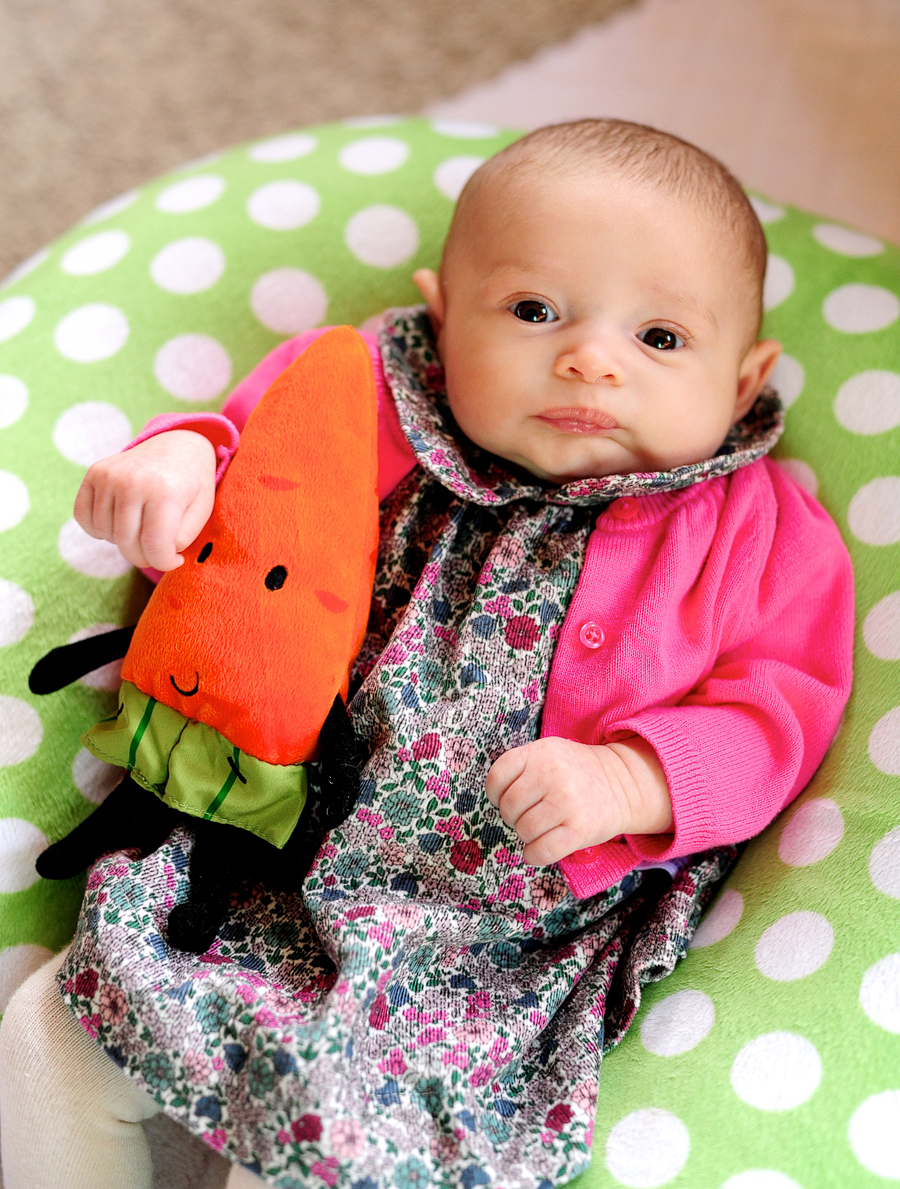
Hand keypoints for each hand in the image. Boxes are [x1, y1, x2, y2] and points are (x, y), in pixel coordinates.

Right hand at [74, 430, 216, 570]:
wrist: (177, 445)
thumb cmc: (191, 484)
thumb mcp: (202, 510)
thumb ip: (184, 538)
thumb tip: (158, 554)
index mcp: (165, 492)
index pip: (154, 547)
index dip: (164, 563)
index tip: (174, 560)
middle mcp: (133, 482)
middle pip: (127, 544)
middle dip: (143, 557)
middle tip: (156, 551)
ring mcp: (110, 476)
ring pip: (105, 534)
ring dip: (122, 542)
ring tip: (142, 529)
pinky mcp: (94, 473)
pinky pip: (83, 517)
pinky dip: (98, 529)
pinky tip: (118, 522)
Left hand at [485, 736, 671, 865]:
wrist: (623, 782)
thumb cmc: (577, 772)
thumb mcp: (550, 753)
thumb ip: (523, 767)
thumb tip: (495, 798)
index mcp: (540, 752)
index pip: (497, 776)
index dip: (495, 794)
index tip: (504, 799)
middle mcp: (552, 774)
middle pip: (509, 807)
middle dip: (512, 817)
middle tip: (526, 816)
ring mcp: (566, 802)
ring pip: (524, 830)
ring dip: (526, 836)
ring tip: (539, 829)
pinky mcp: (580, 829)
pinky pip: (542, 851)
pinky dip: (533, 855)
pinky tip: (538, 850)